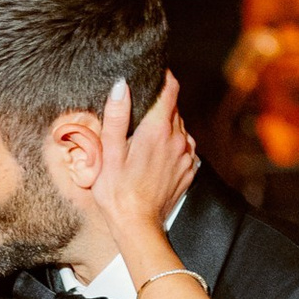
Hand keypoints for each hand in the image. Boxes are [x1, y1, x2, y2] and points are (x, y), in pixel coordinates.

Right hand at [88, 69, 192, 254]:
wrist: (138, 227)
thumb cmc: (118, 192)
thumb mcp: (109, 153)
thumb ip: (116, 117)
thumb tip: (120, 86)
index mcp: (157, 130)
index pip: (170, 89)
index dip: (164, 76)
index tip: (155, 72)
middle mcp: (178, 139)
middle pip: (174, 108)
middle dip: (160, 102)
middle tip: (140, 107)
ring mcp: (186, 155)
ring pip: (179, 127)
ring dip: (166, 124)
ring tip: (145, 134)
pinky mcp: (189, 169)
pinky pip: (184, 146)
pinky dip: (172, 143)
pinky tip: (155, 155)